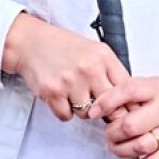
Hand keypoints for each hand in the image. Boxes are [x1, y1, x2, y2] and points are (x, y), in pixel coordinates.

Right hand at [2, 13, 130, 121]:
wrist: (31, 42)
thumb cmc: (64, 47)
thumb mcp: (93, 50)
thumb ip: (110, 71)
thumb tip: (128, 101)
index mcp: (103, 56)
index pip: (126, 88)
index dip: (125, 101)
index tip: (121, 107)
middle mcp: (89, 68)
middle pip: (110, 105)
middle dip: (105, 110)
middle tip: (98, 107)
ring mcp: (71, 81)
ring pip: (87, 113)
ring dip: (81, 110)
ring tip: (73, 94)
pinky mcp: (52, 92)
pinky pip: (66, 116)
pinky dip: (63, 111)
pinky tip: (60, 96)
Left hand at [87, 61, 158, 158]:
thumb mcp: (147, 83)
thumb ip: (124, 92)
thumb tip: (97, 107)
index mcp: (156, 89)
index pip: (129, 92)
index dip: (107, 102)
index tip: (94, 111)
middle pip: (133, 125)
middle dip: (112, 132)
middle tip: (107, 132)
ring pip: (141, 147)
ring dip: (120, 150)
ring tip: (113, 145)